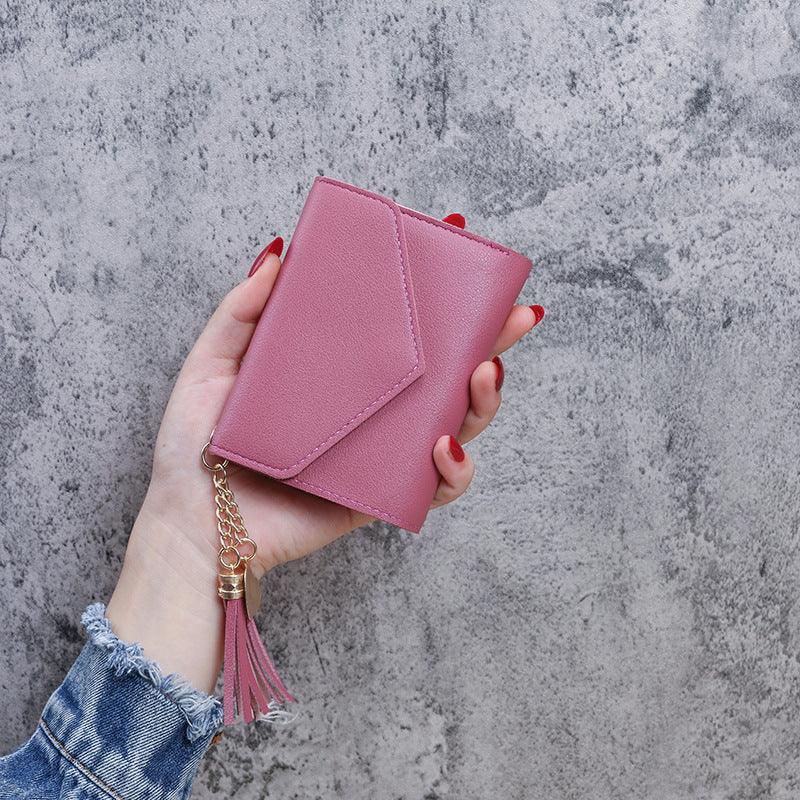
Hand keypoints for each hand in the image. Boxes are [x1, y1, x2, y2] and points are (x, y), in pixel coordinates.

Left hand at [106, 244, 542, 692]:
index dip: (437, 296)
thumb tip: (281, 252)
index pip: (401, 327)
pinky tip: (440, 445)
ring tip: (482, 373)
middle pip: (444, 371)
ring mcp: (380, 450)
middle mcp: (369, 406)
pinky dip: (454, 470)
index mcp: (338, 368)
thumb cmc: (194, 446)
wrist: (192, 524)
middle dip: (491, 341)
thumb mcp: (211, 364)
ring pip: (457, 423)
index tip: (464, 255)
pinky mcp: (381, 494)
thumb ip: (241, 311)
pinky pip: (435, 486)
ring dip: (485, 399)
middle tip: (516, 316)